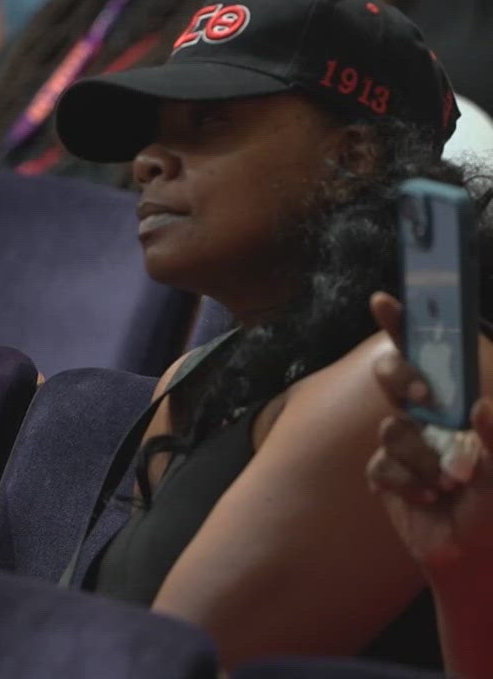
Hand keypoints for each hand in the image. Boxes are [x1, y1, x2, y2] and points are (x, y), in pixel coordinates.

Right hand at [366, 292, 492, 574]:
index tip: (386, 300)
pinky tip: (429, 499)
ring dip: (420, 459)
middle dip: (403, 383)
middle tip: (424, 401)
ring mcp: (406, 445)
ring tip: (448, 485)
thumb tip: (480, 405)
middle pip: (395, 378)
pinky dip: (407, 484)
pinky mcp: (387, 474)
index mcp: (462, 405)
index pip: (434, 357)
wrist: (474, 561)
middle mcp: (431, 418)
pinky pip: (382, 466)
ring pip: (390, 429)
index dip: (407, 325)